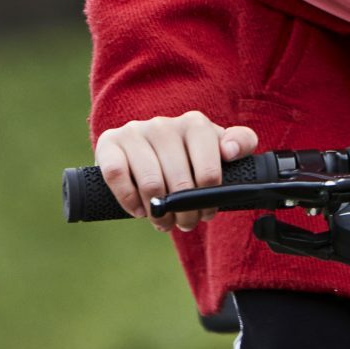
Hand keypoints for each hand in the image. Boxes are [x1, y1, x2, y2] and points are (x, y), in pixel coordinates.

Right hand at [94, 110, 259, 232]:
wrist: (144, 149)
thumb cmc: (187, 154)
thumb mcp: (216, 148)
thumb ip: (240, 142)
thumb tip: (229, 152)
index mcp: (194, 124)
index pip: (209, 170)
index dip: (209, 199)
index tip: (207, 211)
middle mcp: (164, 124)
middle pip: (180, 183)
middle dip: (185, 213)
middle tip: (185, 224)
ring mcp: (135, 132)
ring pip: (151, 184)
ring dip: (159, 214)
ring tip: (164, 221)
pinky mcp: (109, 143)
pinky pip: (117, 175)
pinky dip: (130, 200)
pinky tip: (139, 210)